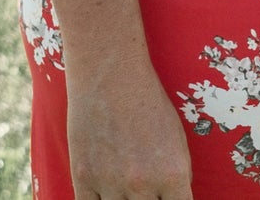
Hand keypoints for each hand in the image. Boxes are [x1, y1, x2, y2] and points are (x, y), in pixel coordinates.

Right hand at [66, 58, 193, 198]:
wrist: (110, 72)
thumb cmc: (147, 101)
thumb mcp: (176, 137)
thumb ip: (175, 176)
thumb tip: (173, 197)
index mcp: (173, 173)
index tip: (166, 199)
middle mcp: (143, 184)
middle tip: (143, 193)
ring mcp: (111, 184)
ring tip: (123, 189)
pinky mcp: (83, 179)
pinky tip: (103, 194)